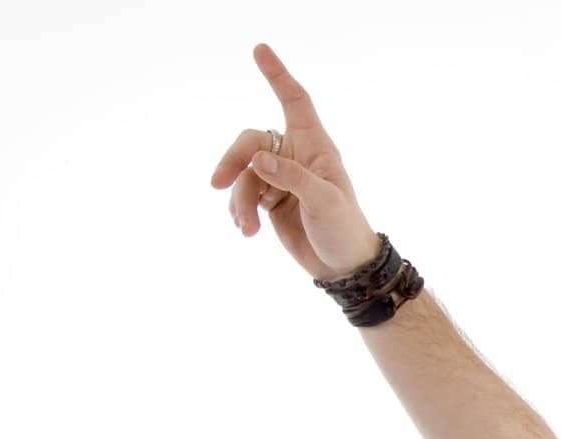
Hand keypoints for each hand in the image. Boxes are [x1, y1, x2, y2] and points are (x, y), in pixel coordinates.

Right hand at [209, 43, 382, 280]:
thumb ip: (291, 178)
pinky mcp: (269, 199)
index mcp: (316, 146)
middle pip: (252, 141)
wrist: (343, 266)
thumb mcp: (324, 202)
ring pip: (243, 173)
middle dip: (232, 160)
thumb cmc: (344, 228)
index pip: (295, 102)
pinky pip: (242, 194)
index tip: (259, 50)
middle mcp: (295, 156)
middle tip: (216, 183)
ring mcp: (279, 177)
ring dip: (239, 199)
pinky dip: (239, 210)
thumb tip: (258, 159)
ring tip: (246, 227)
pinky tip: (245, 229)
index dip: (278, 76)